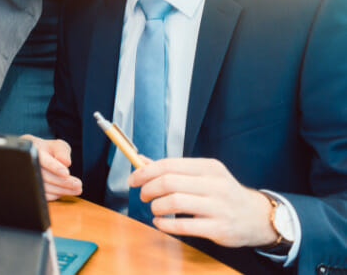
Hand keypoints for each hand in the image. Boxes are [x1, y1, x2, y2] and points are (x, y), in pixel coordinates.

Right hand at [21, 135, 81, 200]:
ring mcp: (26, 177)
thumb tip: (66, 163)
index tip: (66, 173)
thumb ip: (62, 152)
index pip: (42, 159)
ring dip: (62, 190)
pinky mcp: (31, 189)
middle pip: (43, 176)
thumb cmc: (48, 150)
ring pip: (44, 187)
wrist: (37, 157)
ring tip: (77, 189)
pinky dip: (56, 195)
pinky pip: (43, 195)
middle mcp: (26, 164)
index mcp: (32, 149)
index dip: (53, 167)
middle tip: (78, 184)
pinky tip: (65, 191)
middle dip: (63, 182)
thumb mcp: (58, 146)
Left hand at [129, 157, 279, 247]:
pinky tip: (160, 223)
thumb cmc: (224, 194)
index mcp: (209, 167)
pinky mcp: (220, 228)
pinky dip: (165, 225)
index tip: (133, 179)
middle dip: (148, 189)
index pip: (169, 165)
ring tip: (155, 209)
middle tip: (143, 195)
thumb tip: (141, 161)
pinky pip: (184, 226)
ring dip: (156, 207)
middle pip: (169, 182)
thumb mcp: (203, 175)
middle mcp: (215, 185)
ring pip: (175, 202)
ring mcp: (219, 207)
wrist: (257, 217)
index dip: (145, 172)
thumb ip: (173, 169)